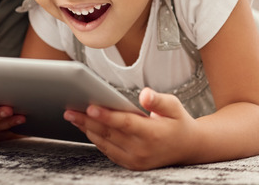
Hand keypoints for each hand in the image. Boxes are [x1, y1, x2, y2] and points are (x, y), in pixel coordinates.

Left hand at [64, 87, 197, 169]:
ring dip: (87, 129)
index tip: (90, 106)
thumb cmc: (178, 122)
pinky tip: (85, 126)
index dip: (106, 116)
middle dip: (87, 121)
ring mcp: (136, 160)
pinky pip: (108, 151)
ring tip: (72, 116)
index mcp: (154, 134)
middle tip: (70, 110)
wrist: (188, 147)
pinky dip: (95, 138)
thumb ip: (158, 100)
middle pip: (110, 133)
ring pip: (105, 143)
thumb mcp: (174, 106)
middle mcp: (143, 150)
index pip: (125, 124)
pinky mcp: (131, 164)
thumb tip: (144, 94)